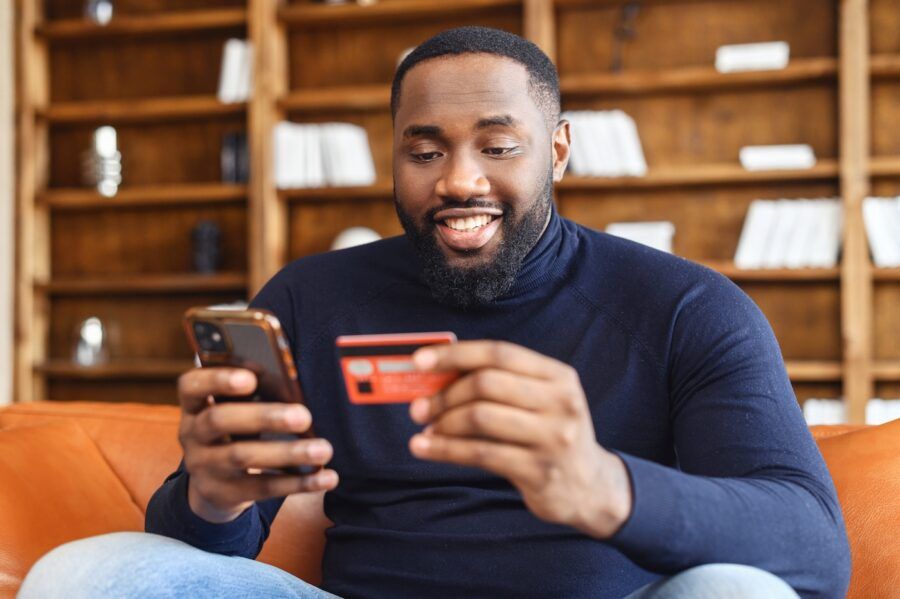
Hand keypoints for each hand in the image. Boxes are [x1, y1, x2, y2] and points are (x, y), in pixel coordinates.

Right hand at [176, 368, 337, 523]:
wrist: (216, 481)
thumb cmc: (238, 427)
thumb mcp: (239, 406)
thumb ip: (260, 390)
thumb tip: (297, 385)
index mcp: (195, 403)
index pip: (192, 385)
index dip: (218, 379)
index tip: (251, 377)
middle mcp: (192, 434)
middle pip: (219, 420)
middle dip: (263, 416)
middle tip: (303, 416)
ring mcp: (203, 466)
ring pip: (243, 457)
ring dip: (288, 453)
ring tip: (323, 449)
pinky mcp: (223, 494)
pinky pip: (262, 488)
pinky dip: (298, 482)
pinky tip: (325, 477)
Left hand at [407, 341, 631, 538]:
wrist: (589, 486)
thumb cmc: (549, 434)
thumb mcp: (540, 401)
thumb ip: (500, 384)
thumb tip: (436, 375)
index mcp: (558, 376)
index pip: (499, 354)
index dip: (456, 354)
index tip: (420, 360)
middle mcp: (561, 402)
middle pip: (486, 384)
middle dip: (444, 394)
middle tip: (418, 406)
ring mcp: (553, 438)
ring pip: (480, 418)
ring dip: (443, 422)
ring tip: (425, 427)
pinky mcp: (539, 471)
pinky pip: (480, 454)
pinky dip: (444, 449)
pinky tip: (424, 447)